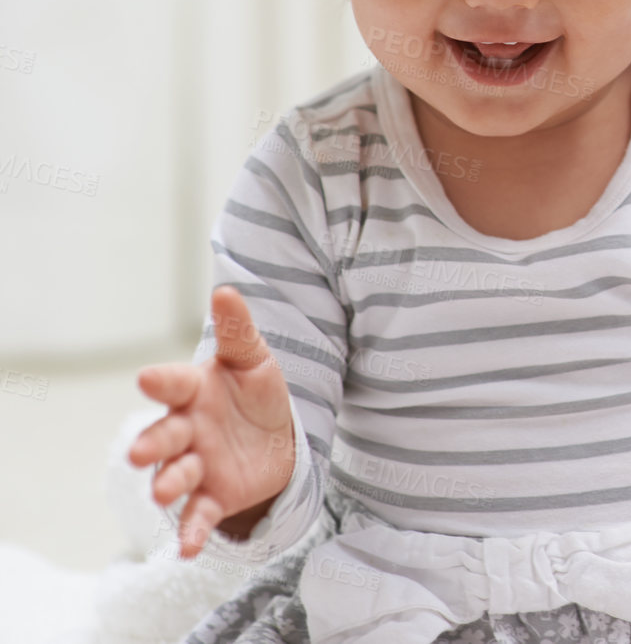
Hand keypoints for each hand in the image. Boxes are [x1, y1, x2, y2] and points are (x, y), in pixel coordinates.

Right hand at [128, 285, 296, 558]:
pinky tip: (187, 549)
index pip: (173, 384)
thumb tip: (226, 291)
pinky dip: (192, 532)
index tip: (148, 379)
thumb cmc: (255, 393)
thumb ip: (238, 331)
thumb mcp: (254, 360)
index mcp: (193, 392)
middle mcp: (186, 430)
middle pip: (163, 436)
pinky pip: (199, 515)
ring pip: (174, 476)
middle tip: (141, 453)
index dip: (161, 382)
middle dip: (151, 444)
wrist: (277, 436)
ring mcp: (196, 465)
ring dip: (166, 484)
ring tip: (162, 493)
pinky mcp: (213, 495)